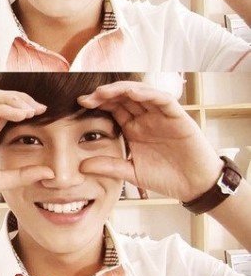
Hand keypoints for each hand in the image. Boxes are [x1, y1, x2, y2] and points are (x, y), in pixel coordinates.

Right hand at [0, 88, 53, 213]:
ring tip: (28, 108)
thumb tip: (50, 173)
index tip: (44, 113)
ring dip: (10, 99)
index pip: (8, 111)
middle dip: (21, 99)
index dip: (26, 108)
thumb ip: (22, 175)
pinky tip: (14, 114)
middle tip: (39, 108)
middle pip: (0, 98)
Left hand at [78, 82, 222, 202]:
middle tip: (88, 97)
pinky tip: (134, 93)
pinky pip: (161, 99)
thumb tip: (82, 166)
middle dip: (105, 94)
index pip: (113, 108)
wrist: (195, 186)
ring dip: (121, 90)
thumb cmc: (167, 177)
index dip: (98, 103)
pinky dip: (148, 93)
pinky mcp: (177, 115)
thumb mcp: (132, 172)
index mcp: (134, 127)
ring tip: (104, 92)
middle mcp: (146, 117)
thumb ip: (110, 166)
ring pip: (140, 93)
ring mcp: (160, 114)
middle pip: (123, 97)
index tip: (80, 103)